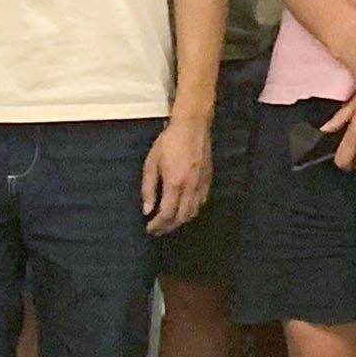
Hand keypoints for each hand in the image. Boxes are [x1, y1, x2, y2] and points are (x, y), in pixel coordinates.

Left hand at [143, 113, 214, 232]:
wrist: (192, 126)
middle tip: (158, 230)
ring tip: (170, 223)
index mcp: (175, 184)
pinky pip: (202, 202)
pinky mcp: (208, 179)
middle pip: (182, 217)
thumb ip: (149, 189)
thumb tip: (147, 210)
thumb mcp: (151, 163)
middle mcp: (190, 188)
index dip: (158, 225)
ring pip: (194, 212)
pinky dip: (193, 210)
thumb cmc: (169, 142)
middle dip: (169, 227)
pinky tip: (185, 210)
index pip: (167, 214)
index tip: (150, 229)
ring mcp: (202, 184)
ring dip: (181, 221)